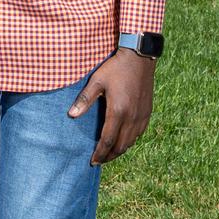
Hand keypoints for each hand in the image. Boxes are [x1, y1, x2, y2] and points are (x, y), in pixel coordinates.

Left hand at [68, 49, 155, 164]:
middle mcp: (132, 117)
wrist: (139, 57)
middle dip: (109, 156)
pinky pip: (139, 133)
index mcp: (118, 112)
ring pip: (131, 141)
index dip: (100, 154)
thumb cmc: (115, 68)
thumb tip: (71, 115)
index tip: (92, 162)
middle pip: (120, 146)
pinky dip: (130, 141)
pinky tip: (123, 140)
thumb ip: (84, 99)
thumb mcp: (96, 81)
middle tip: (99, 160)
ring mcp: (142, 115)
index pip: (107, 141)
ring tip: (109, 153)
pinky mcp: (148, 112)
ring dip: (120, 150)